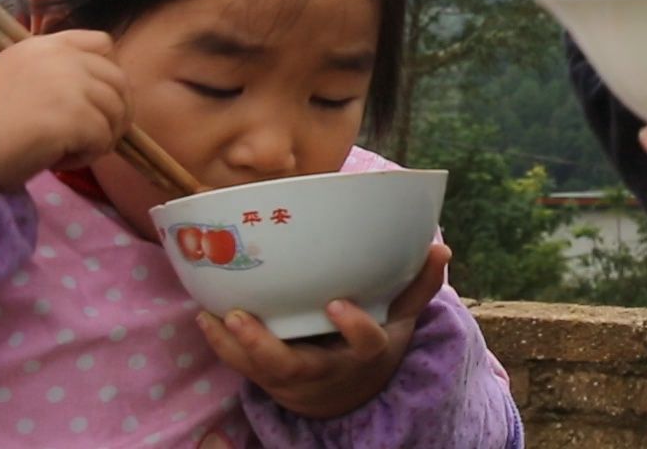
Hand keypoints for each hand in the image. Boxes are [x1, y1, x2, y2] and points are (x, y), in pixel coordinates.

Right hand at [0, 31, 130, 189]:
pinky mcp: (74, 116)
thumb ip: (54, 71)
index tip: (97, 99)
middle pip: (119, 80)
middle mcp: (60, 57)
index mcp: (44, 45)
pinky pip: (104, 139)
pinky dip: (88, 156)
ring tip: (68, 150)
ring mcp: (69, 84)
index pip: (103, 43)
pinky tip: (59, 161)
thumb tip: (100, 86)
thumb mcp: (16, 77)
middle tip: (93, 137)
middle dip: (115, 112)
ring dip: (101, 137)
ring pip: (117, 111)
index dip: (109, 73)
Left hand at [197, 243, 451, 419]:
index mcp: (366, 355)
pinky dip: (223, 346)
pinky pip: (243, 369)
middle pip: (296, 367)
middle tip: (241, 318)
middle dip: (264, 346)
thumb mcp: (401, 322)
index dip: (353, 327)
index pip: (366, 344)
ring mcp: (295, 381)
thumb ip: (419, 286)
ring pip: (260, 370)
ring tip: (214, 315)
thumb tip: (441, 248)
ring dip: (234, 346)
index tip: (337, 303)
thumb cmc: (373, 346)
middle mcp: (327, 371)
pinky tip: (206, 317)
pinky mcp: (270, 382)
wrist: (349, 398)